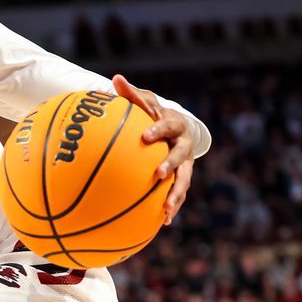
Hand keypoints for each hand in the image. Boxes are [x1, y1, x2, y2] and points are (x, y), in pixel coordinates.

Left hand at [112, 74, 196, 224]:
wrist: (177, 128)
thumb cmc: (153, 114)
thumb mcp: (144, 103)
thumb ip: (130, 95)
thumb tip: (115, 78)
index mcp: (174, 124)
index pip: (167, 124)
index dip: (158, 129)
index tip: (146, 136)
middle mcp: (183, 144)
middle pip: (181, 155)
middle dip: (171, 165)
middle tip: (158, 174)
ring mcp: (186, 163)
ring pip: (184, 179)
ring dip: (176, 194)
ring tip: (167, 209)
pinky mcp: (183, 177)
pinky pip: (179, 193)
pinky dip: (172, 205)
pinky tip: (164, 222)